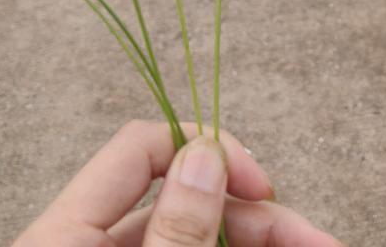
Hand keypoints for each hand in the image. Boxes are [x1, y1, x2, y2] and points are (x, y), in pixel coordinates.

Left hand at [14, 120, 340, 246]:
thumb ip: (173, 231)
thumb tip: (207, 154)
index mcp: (65, 232)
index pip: (143, 147)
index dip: (209, 150)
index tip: (264, 184)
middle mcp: (91, 246)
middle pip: (188, 202)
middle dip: (262, 216)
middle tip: (320, 241)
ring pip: (200, 241)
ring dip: (264, 243)